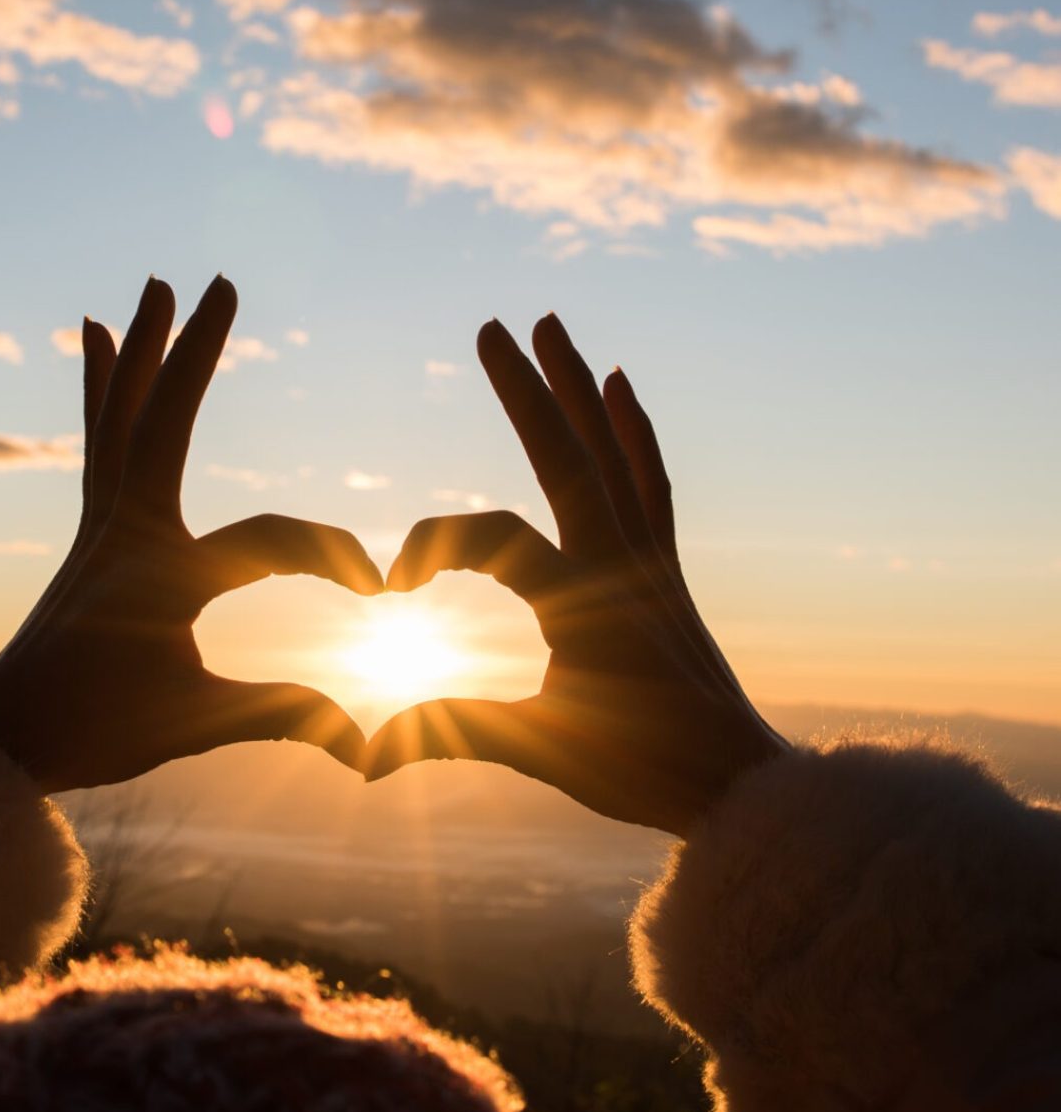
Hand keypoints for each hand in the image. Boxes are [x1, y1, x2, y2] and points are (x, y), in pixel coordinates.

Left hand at [0, 276, 380, 790]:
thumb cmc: (91, 734)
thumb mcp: (194, 723)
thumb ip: (283, 717)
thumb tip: (369, 739)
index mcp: (161, 574)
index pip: (269, 541)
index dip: (335, 558)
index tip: (381, 590)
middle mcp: (124, 532)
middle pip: (163, 421)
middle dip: (195, 351)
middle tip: (219, 280)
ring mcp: (101, 526)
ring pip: (121, 416)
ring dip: (142, 350)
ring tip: (151, 288)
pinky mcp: (90, 533)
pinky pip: (99, 440)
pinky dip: (103, 387)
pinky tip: (98, 342)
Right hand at [364, 313, 785, 834]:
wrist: (743, 787)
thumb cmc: (644, 773)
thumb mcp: (543, 751)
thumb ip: (455, 735)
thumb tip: (366, 757)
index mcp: (583, 603)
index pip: (495, 537)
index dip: (432, 545)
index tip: (392, 586)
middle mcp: (621, 564)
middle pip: (568, 457)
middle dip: (527, 389)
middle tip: (492, 325)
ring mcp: (649, 560)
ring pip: (612, 454)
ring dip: (578, 386)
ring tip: (554, 324)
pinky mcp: (667, 569)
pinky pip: (650, 482)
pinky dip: (634, 431)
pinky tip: (621, 388)